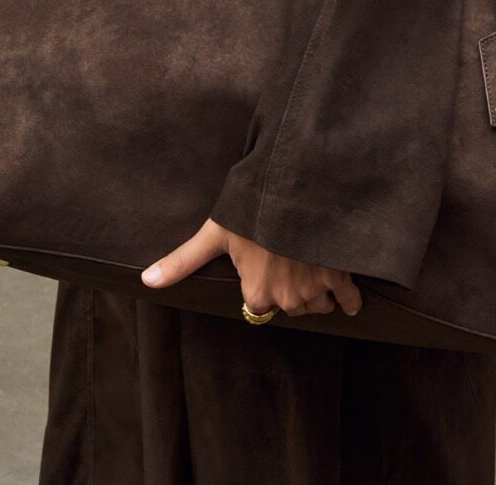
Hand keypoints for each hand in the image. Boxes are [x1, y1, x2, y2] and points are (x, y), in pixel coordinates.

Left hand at [140, 217, 362, 318]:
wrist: (295, 188)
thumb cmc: (250, 211)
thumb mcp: (213, 234)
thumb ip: (182, 262)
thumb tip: (145, 281)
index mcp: (257, 294)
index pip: (260, 307)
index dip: (261, 285)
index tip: (264, 267)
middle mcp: (287, 299)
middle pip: (291, 306)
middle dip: (289, 289)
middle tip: (287, 262)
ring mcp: (316, 289)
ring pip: (318, 304)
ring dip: (317, 292)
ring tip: (311, 268)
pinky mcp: (340, 275)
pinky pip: (348, 300)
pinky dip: (349, 299)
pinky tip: (348, 298)